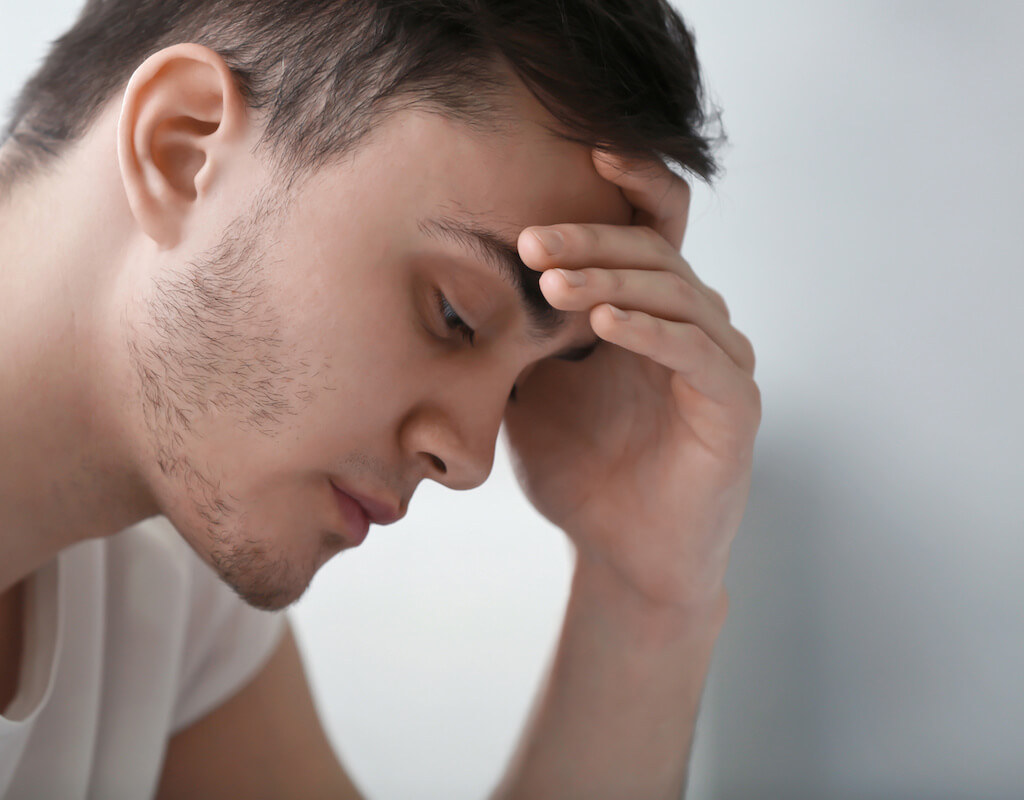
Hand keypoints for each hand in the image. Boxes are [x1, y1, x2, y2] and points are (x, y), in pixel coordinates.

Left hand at [502, 153, 759, 611]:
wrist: (619, 553)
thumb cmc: (579, 469)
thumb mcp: (529, 391)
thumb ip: (515, 336)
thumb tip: (453, 284)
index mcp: (649, 308)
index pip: (651, 225)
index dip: (629, 183)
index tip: (582, 150)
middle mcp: (693, 322)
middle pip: (655, 250)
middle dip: (592, 239)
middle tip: (532, 243)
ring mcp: (718, 361)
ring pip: (676, 292)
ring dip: (612, 281)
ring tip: (553, 285)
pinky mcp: (733, 405)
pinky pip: (698, 352)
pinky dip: (651, 331)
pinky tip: (605, 324)